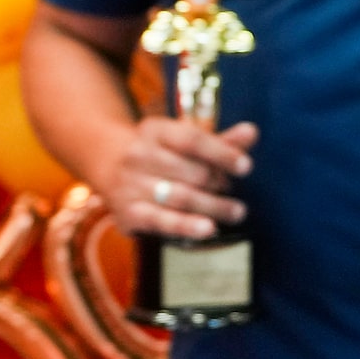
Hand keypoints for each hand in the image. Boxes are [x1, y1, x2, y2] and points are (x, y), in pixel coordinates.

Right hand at [99, 115, 256, 241]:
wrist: (107, 164)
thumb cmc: (161, 152)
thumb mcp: (185, 140)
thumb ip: (220, 141)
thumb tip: (252, 132)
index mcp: (155, 129)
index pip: (192, 140)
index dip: (222, 154)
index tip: (246, 167)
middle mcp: (138, 154)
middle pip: (191, 172)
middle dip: (218, 183)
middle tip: (231, 190)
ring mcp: (130, 184)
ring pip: (181, 198)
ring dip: (214, 207)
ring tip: (237, 212)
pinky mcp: (127, 212)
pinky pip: (162, 221)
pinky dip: (187, 226)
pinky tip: (209, 229)